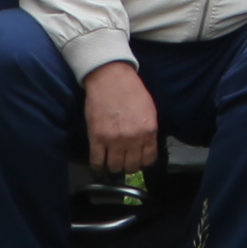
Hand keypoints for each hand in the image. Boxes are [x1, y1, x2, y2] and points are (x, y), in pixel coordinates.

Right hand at [76, 61, 163, 176]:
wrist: (111, 79)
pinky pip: (97, 162)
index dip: (143, 163)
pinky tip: (99, 167)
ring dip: (113, 168)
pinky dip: (98, 168)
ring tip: (112, 163)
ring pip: (115, 167)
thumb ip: (148, 130)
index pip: (149, 159)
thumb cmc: (132, 91)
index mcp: (149, 131)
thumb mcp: (149, 110)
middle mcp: (133, 139)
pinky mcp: (97, 139)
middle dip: (128, 166)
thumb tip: (147, 146)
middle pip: (132, 166)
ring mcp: (114, 140)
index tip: (138, 161)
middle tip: (124, 162)